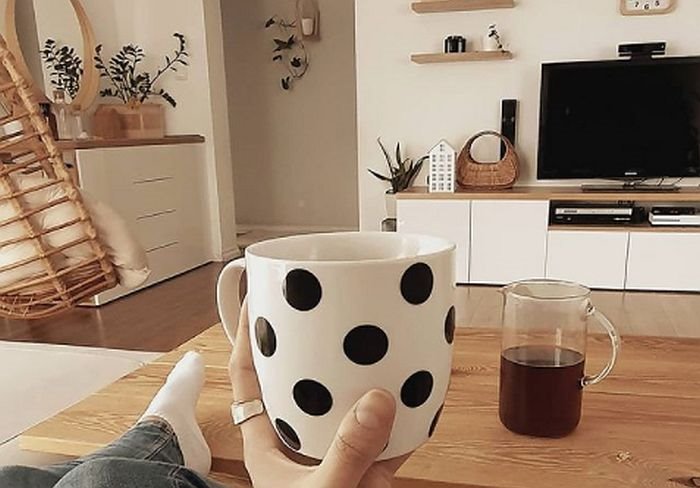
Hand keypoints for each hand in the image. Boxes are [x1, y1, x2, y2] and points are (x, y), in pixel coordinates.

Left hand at [229, 300, 409, 487]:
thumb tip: (375, 403)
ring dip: (367, 377)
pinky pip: (392, 437)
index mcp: (269, 446)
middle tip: (333, 308)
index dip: (248, 337)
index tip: (258, 300)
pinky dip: (409, 417)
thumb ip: (345, 453)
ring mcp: (337, 456)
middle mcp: (301, 443)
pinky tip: (423, 391)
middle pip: (302, 380)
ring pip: (349, 404)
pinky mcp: (370, 474)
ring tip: (382, 339)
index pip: (249, 378)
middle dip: (317, 345)